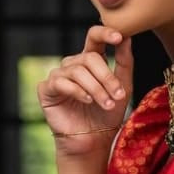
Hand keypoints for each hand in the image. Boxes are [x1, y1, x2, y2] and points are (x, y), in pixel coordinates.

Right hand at [38, 26, 131, 158]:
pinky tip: (87, 101)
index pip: (94, 37)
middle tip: (119, 95)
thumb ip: (124, 62)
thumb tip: (126, 37)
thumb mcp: (123, 88)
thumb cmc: (107, 114)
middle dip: (106, 77)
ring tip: (107, 104)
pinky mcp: (47, 90)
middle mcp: (72, 65)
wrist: (93, 140)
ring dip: (96, 88)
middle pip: (89, 57)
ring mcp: (58, 76)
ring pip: (77, 71)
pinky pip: (61, 82)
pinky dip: (78, 91)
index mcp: (90, 60)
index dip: (104, 33)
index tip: (118, 37)